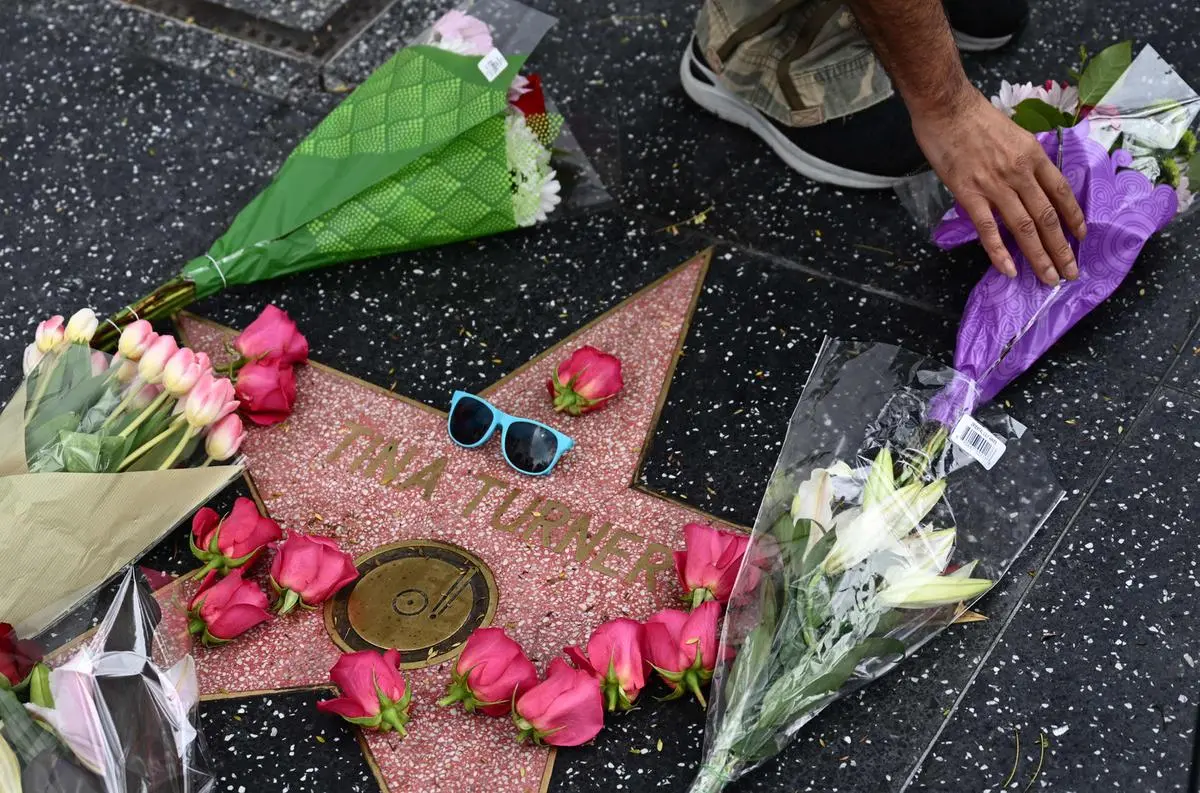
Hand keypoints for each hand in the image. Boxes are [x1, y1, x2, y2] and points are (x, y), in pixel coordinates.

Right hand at [912, 88, 1086, 284]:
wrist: (946, 107)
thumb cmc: (974, 116)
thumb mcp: (1012, 132)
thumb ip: (1022, 157)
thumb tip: (1027, 179)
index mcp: (1033, 155)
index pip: (1060, 192)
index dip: (1073, 217)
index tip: (1081, 237)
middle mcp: (1020, 173)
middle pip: (1046, 217)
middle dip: (1061, 248)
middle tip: (1070, 272)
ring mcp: (995, 185)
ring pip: (1024, 227)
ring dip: (1039, 256)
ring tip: (1049, 278)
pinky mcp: (969, 194)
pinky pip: (988, 229)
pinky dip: (1000, 252)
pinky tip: (1009, 270)